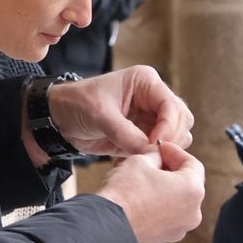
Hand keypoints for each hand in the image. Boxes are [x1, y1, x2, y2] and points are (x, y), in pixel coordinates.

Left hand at [48, 66, 194, 154]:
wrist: (60, 119)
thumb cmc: (77, 105)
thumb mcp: (100, 116)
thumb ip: (126, 134)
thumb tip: (152, 152)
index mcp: (145, 82)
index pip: (172, 105)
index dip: (168, 127)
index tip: (155, 145)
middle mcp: (153, 97)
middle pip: (181, 120)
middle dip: (171, 138)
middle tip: (153, 154)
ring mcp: (151, 116)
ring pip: (178, 135)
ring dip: (166, 148)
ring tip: (145, 157)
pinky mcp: (146, 133)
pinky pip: (163, 147)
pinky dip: (157, 156)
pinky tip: (140, 160)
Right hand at [98, 142, 205, 242]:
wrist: (107, 226)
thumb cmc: (125, 192)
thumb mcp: (140, 160)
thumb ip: (155, 155)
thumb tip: (157, 155)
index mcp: (193, 190)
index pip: (193, 164)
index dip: (174, 151)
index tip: (159, 147)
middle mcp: (193, 212)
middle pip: (186, 183)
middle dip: (169, 168)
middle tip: (150, 159)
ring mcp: (180, 228)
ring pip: (176, 199)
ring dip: (162, 186)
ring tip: (141, 176)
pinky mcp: (166, 237)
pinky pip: (166, 214)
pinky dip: (157, 203)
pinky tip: (139, 194)